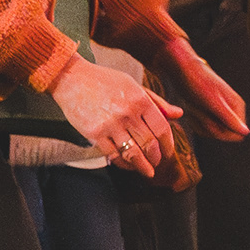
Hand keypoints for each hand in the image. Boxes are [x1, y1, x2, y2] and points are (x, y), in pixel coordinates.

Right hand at [49, 54, 183, 178]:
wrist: (72, 78)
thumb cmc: (104, 81)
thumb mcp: (134, 85)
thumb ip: (157, 102)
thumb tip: (178, 114)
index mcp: (140, 99)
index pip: (162, 129)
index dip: (168, 145)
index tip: (168, 152)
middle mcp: (127, 113)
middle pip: (149, 144)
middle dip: (156, 158)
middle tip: (157, 162)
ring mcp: (110, 124)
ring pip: (133, 154)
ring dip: (142, 166)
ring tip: (146, 171)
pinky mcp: (94, 134)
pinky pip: (113, 155)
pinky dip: (123, 163)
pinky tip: (127, 164)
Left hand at [168, 38, 249, 140]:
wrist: (182, 70)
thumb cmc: (197, 82)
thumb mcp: (213, 102)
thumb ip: (229, 118)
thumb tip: (246, 132)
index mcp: (237, 107)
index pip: (237, 135)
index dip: (220, 132)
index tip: (207, 120)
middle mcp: (231, 110)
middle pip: (222, 135)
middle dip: (207, 126)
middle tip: (197, 110)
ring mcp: (220, 111)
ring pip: (211, 132)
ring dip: (198, 122)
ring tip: (193, 107)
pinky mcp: (209, 111)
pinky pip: (203, 127)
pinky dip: (194, 120)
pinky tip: (191, 108)